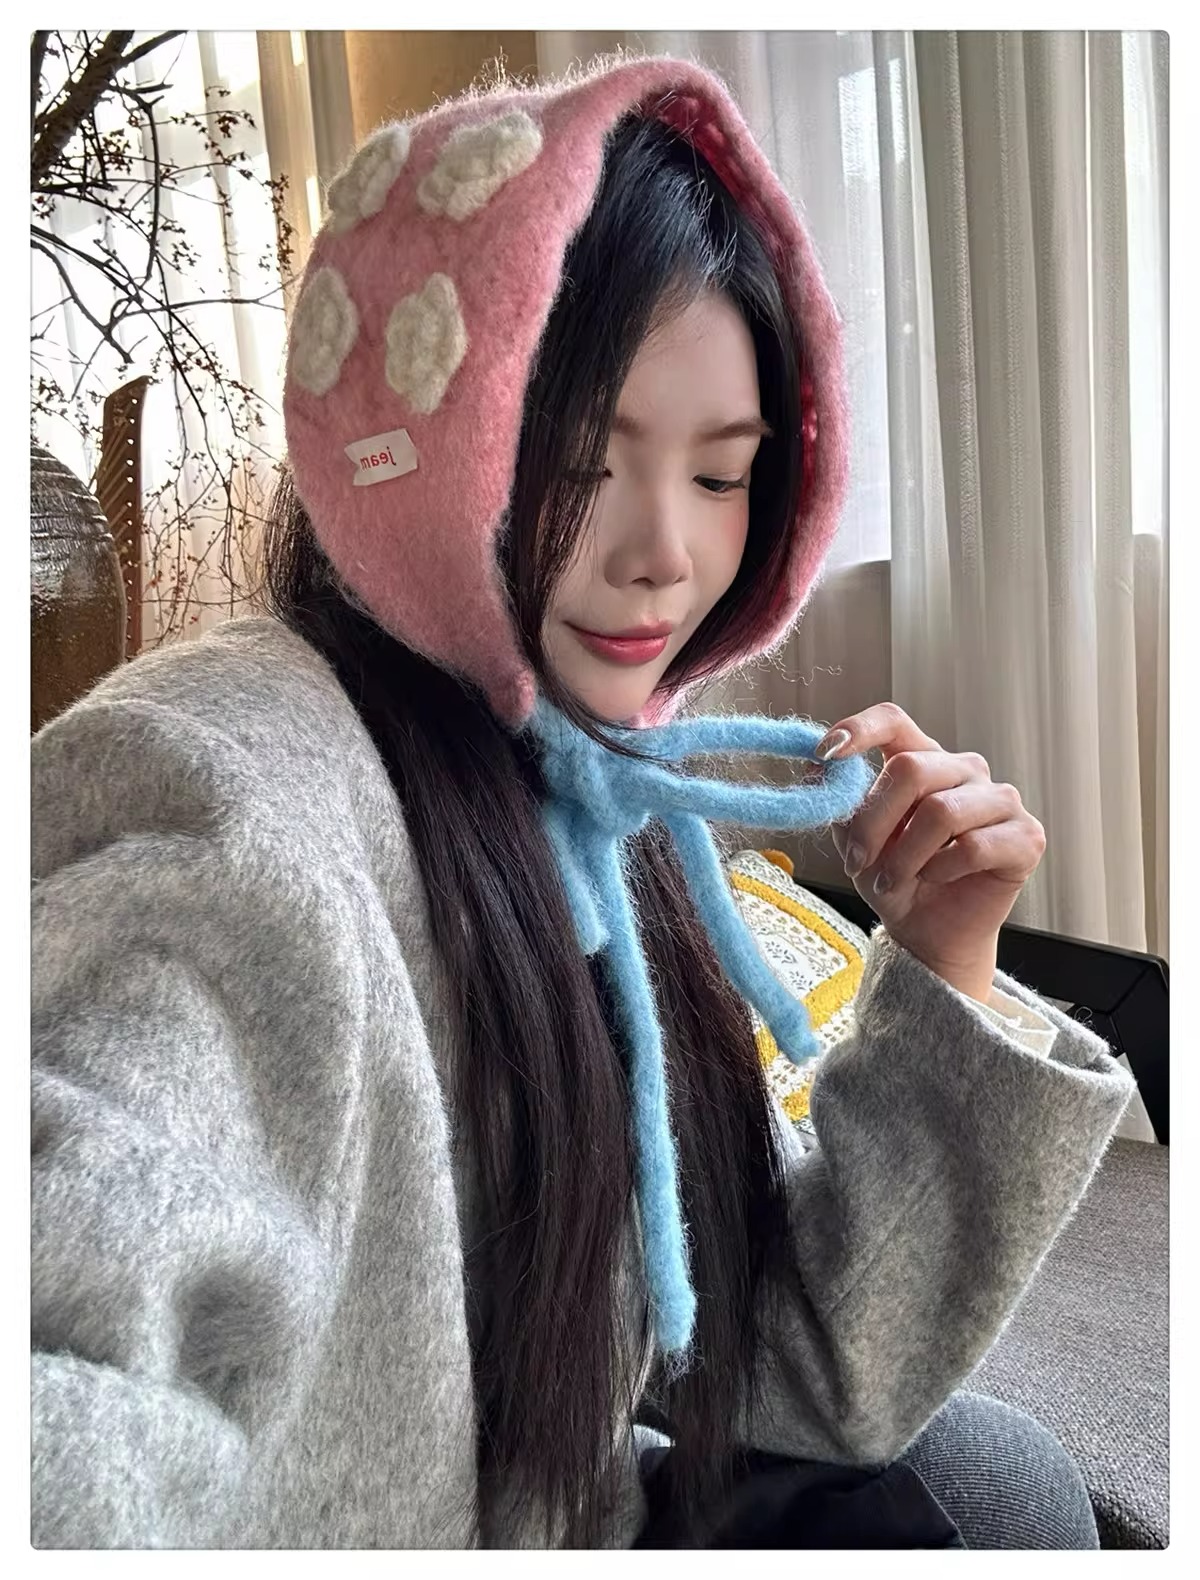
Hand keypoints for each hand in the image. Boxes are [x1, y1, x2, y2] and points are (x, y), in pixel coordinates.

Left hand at [816, 703, 1045, 1001]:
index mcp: (923, 759)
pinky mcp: (1026, 836)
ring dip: (905, 855)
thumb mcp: (856, 842)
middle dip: (873, 822)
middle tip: (856, 860)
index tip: (826, 752)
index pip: (894, 721)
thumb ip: (842, 805)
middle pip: (912, 768)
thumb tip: (816, 771)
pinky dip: (942, 870)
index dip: (860, 729)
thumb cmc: (895, 879)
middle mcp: (965, 770)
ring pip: (941, 812)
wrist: (929, 932)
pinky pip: (974, 846)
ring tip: (893, 879)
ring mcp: (1000, 800)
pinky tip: (937, 880)